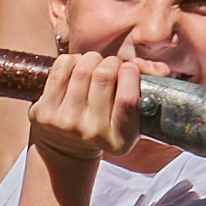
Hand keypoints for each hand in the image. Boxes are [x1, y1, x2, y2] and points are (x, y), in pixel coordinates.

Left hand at [29, 45, 148, 177]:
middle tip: (112, 65)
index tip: (130, 69)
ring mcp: (65, 124)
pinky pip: (62, 68)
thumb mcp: (130, 116)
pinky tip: (77, 68)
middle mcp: (91, 134)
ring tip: (95, 64)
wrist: (64, 147)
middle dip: (111, 62)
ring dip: (92, 58)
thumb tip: (161, 68)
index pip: (127, 100)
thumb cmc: (105, 123)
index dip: (131, 75)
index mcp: (119, 140)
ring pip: (82, 68)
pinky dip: (72, 59)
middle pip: (103, 76)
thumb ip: (147, 88)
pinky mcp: (44, 113)